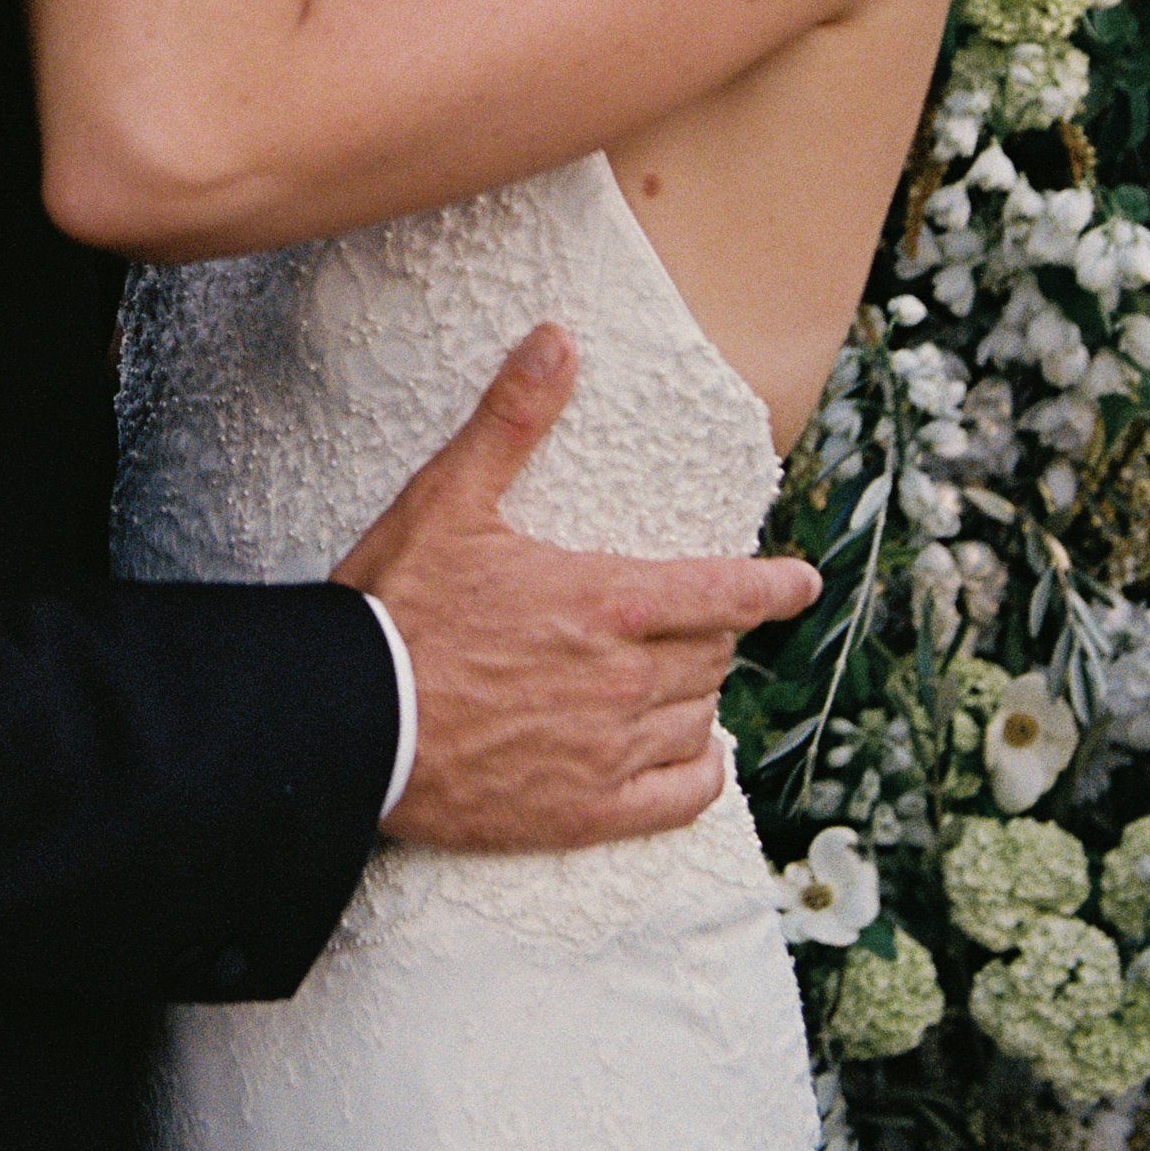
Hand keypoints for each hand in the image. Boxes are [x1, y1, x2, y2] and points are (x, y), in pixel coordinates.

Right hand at [332, 325, 823, 853]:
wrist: (347, 723)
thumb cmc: (394, 608)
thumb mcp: (447, 500)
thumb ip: (511, 420)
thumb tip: (557, 339)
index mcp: (606, 600)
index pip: (725, 592)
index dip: (773, 587)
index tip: (802, 583)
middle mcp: (625, 678)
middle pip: (712, 654)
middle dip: (709, 634)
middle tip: (686, 624)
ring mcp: (609, 750)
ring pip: (701, 718)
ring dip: (698, 694)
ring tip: (676, 681)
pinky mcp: (586, 811)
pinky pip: (683, 795)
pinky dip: (701, 774)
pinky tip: (697, 760)